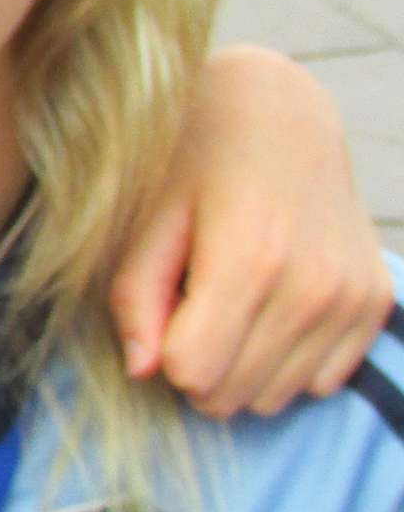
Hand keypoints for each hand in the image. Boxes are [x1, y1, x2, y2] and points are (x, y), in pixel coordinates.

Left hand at [111, 46, 389, 415]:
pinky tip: (272, 307)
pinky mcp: (375, 303)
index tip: (165, 309)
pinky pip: (319, 382)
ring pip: (272, 398)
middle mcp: (311, 285)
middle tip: (193, 304)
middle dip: (197, 365)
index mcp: (248, 258)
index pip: (192, 373)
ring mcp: (351, 297)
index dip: (164, 353)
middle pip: (230, 395)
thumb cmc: (196, 160)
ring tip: (233, 301)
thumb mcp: (149, 218)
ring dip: (240, 367)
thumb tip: (142, 372)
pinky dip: (287, 360)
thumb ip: (136, 299)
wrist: (281, 113)